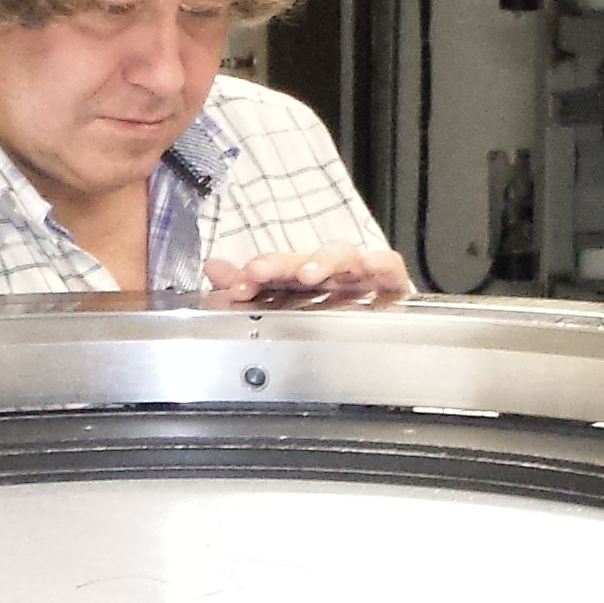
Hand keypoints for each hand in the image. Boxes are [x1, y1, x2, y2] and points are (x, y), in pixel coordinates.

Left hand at [203, 247, 413, 301]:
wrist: (379, 345)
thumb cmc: (327, 319)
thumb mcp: (275, 306)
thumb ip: (242, 289)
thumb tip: (213, 268)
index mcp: (299, 281)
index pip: (275, 269)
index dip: (256, 273)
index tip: (238, 284)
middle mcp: (329, 276)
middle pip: (305, 259)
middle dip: (281, 264)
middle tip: (260, 272)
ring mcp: (359, 278)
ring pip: (343, 258)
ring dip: (324, 261)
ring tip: (308, 273)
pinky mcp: (390, 284)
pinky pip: (390, 269)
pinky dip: (382, 263)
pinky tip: (370, 265)